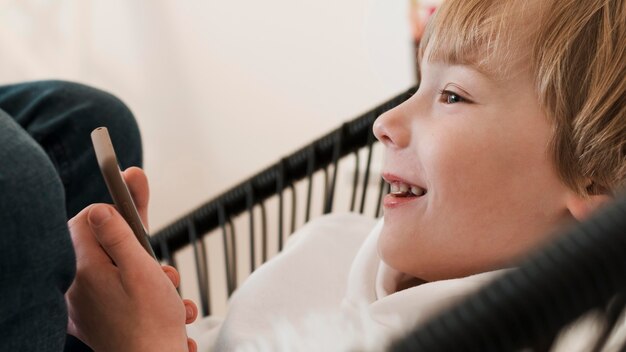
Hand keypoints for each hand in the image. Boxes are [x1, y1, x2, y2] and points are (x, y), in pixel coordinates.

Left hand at [65, 167, 197, 351]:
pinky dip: (143, 298)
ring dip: (150, 278)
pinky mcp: (95, 322)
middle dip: (141, 252)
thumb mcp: (141, 268)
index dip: (114, 214)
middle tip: (162, 269)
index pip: (86, 220)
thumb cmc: (151, 323)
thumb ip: (119, 234)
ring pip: (118, 272)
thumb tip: (99, 208)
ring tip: (169, 296)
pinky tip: (165, 311)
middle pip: (105, 246)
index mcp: (84, 269)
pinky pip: (118, 296)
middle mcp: (78, 287)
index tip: (135, 221)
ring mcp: (85, 307)